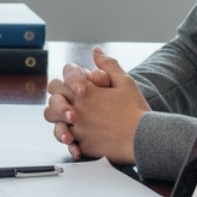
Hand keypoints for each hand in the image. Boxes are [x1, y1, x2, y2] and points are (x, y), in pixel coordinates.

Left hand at [43, 47, 146, 164]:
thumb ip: (108, 65)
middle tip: (69, 108)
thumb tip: (96, 50)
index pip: (56, 85)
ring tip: (74, 125)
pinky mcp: (85, 146)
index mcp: (84, 93)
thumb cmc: (135, 109)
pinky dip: (74, 144)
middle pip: (51, 106)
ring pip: (56, 127)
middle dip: (57, 105)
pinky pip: (71, 145)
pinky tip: (82, 142)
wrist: (145, 136)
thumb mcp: (125, 81)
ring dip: (61, 125)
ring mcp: (79, 130)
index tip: (76, 90)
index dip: (62, 87)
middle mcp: (77, 111)